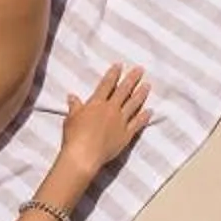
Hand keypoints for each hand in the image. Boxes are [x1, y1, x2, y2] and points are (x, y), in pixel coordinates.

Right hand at [58, 63, 151, 185]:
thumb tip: (72, 96)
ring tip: (148, 85)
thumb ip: (74, 107)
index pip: (107, 84)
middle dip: (132, 79)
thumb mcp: (71, 118)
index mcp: (97, 103)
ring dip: (141, 94)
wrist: (84, 155)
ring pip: (133, 104)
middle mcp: (111, 109)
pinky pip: (137, 123)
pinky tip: (150, 111)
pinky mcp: (126, 135)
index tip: (120, 65)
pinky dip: (144, 117)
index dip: (114, 74)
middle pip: (123, 91)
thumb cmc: (74, 136)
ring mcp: (120, 122)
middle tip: (140, 69)